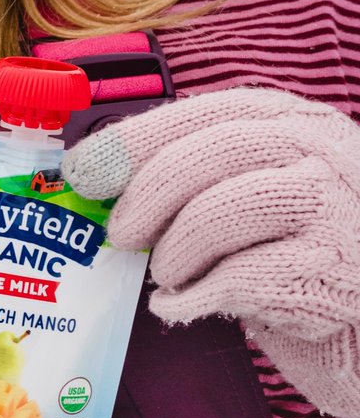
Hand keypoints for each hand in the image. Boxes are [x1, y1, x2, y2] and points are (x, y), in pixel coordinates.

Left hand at [61, 87, 359, 417]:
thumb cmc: (288, 248)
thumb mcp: (249, 189)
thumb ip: (193, 174)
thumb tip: (94, 174)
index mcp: (290, 121)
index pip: (205, 112)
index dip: (136, 138)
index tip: (83, 169)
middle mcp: (319, 152)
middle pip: (209, 154)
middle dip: (146, 196)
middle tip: (119, 235)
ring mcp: (334, 209)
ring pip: (219, 213)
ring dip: (174, 252)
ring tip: (168, 274)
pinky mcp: (331, 273)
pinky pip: (239, 279)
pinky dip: (192, 297)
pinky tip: (179, 306)